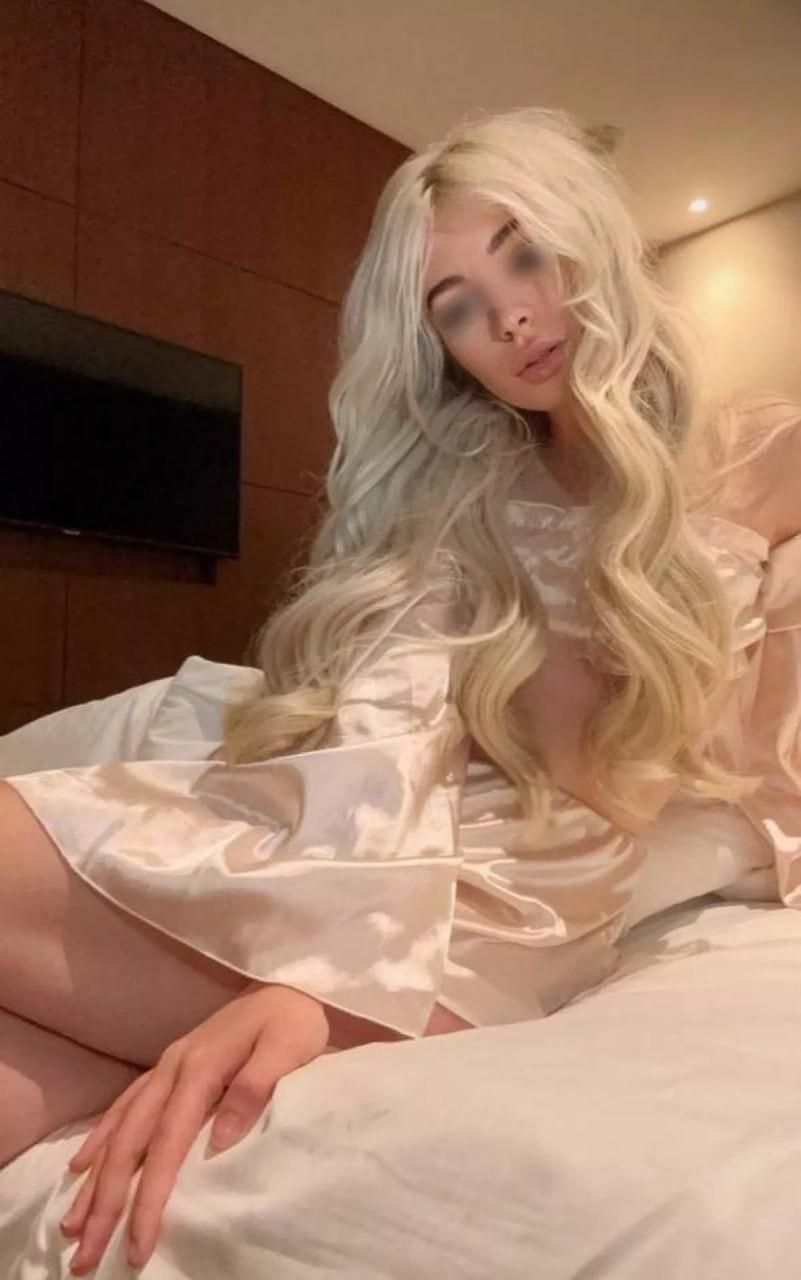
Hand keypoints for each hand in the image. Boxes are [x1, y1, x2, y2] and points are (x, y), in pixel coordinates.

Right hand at [59, 982, 327, 1273]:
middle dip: (104, 1200)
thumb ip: (255, 1087)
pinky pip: (125, 1105)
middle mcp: (174, 1068)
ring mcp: (168, 1066)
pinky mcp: (171, 1065)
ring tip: (71, 1224)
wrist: (290, 985)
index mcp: (201, 1069)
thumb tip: (219, 1140)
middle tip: (83, 1252)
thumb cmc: (294, 1022)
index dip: (148, 1197)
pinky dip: (101, 1137)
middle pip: (130, 1142)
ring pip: (120, 1128)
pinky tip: (82, 1164)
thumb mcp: (290, 1047)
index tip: (136, 1243)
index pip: (167, 1145)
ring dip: (94, 1178)